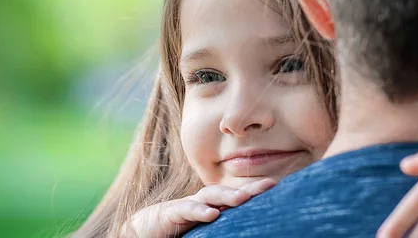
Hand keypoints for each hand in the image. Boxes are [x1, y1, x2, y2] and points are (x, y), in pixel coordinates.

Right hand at [122, 178, 275, 236]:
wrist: (142, 231)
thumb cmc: (176, 231)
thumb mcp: (203, 230)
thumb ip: (224, 226)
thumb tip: (248, 228)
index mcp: (211, 206)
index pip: (236, 196)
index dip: (255, 190)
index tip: (276, 186)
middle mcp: (201, 202)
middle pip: (228, 191)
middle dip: (249, 187)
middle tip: (269, 186)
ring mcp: (186, 205)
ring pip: (209, 195)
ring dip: (227, 196)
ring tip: (244, 198)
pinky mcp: (170, 213)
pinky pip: (186, 209)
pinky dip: (198, 211)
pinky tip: (211, 214)